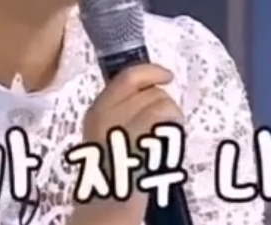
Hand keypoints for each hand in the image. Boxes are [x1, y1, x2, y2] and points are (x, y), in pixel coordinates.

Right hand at [70, 64, 182, 224]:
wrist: (109, 200)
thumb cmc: (113, 169)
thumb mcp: (107, 133)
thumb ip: (123, 110)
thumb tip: (154, 89)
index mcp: (98, 109)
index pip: (127, 77)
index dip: (152, 71)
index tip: (168, 76)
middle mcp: (108, 114)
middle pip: (152, 92)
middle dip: (165, 105)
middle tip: (162, 127)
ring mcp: (124, 126)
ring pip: (164, 105)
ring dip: (172, 119)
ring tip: (163, 139)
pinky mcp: (140, 141)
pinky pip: (166, 123)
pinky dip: (172, 132)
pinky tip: (165, 147)